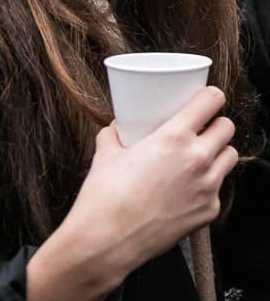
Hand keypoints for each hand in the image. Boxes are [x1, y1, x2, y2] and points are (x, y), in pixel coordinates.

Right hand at [27, 86, 237, 300]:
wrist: (108, 240)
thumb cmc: (106, 197)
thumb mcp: (106, 153)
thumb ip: (114, 135)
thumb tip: (116, 128)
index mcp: (173, 138)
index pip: (210, 102)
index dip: (211, 95)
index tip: (206, 96)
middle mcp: (197, 160)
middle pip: (227, 128)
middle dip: (215, 123)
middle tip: (200, 126)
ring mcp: (206, 188)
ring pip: (230, 157)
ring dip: (217, 151)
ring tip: (198, 154)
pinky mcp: (208, 212)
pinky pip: (218, 188)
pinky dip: (206, 183)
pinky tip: (186, 186)